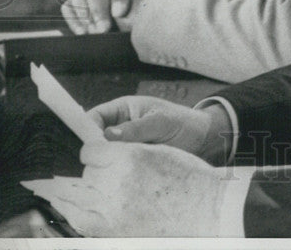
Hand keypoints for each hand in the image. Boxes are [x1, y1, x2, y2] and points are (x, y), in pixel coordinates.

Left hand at [38, 142, 233, 235]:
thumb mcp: (160, 152)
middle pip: (81, 175)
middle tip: (76, 174)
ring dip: (67, 194)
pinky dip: (73, 215)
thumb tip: (98, 154)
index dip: (90, 152)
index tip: (92, 155)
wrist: (208, 211)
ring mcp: (113, 211)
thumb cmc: (190, 179)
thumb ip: (128, 151)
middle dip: (79, 173)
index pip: (90, 151)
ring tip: (56, 191)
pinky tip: (72, 211)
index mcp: (130, 158)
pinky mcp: (113, 232)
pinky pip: (82, 222)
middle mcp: (116, 184)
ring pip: (75, 199)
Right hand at [88, 95, 232, 164]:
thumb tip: (108, 135)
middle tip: (95, 164)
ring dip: (106, 164)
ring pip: (104, 157)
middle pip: (94, 140)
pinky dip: (117, 174)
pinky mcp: (131, 163)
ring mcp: (124, 147)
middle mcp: (118, 129)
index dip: (86, 130)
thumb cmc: (183, 122)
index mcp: (121, 110)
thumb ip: (136, 127)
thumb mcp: (161, 121)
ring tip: (107, 174)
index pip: (93, 118)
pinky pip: (118, 169)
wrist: (204, 140)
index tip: (87, 146)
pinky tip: (117, 181)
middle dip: (93, 151)